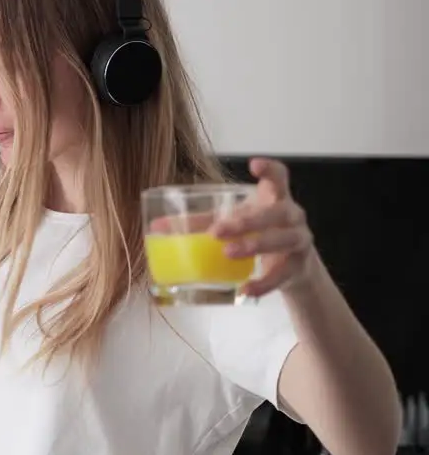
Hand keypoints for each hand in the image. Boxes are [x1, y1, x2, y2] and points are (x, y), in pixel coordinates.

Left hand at [210, 157, 317, 297]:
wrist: (292, 265)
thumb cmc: (258, 232)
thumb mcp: (233, 221)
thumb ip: (198, 222)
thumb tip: (157, 226)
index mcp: (273, 198)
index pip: (280, 177)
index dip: (270, 169)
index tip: (254, 165)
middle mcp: (291, 215)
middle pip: (277, 211)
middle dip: (247, 220)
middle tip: (217, 231)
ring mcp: (298, 240)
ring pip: (283, 239)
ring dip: (255, 245)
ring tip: (228, 252)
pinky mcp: (298, 265)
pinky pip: (282, 274)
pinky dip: (264, 283)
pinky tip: (246, 289)